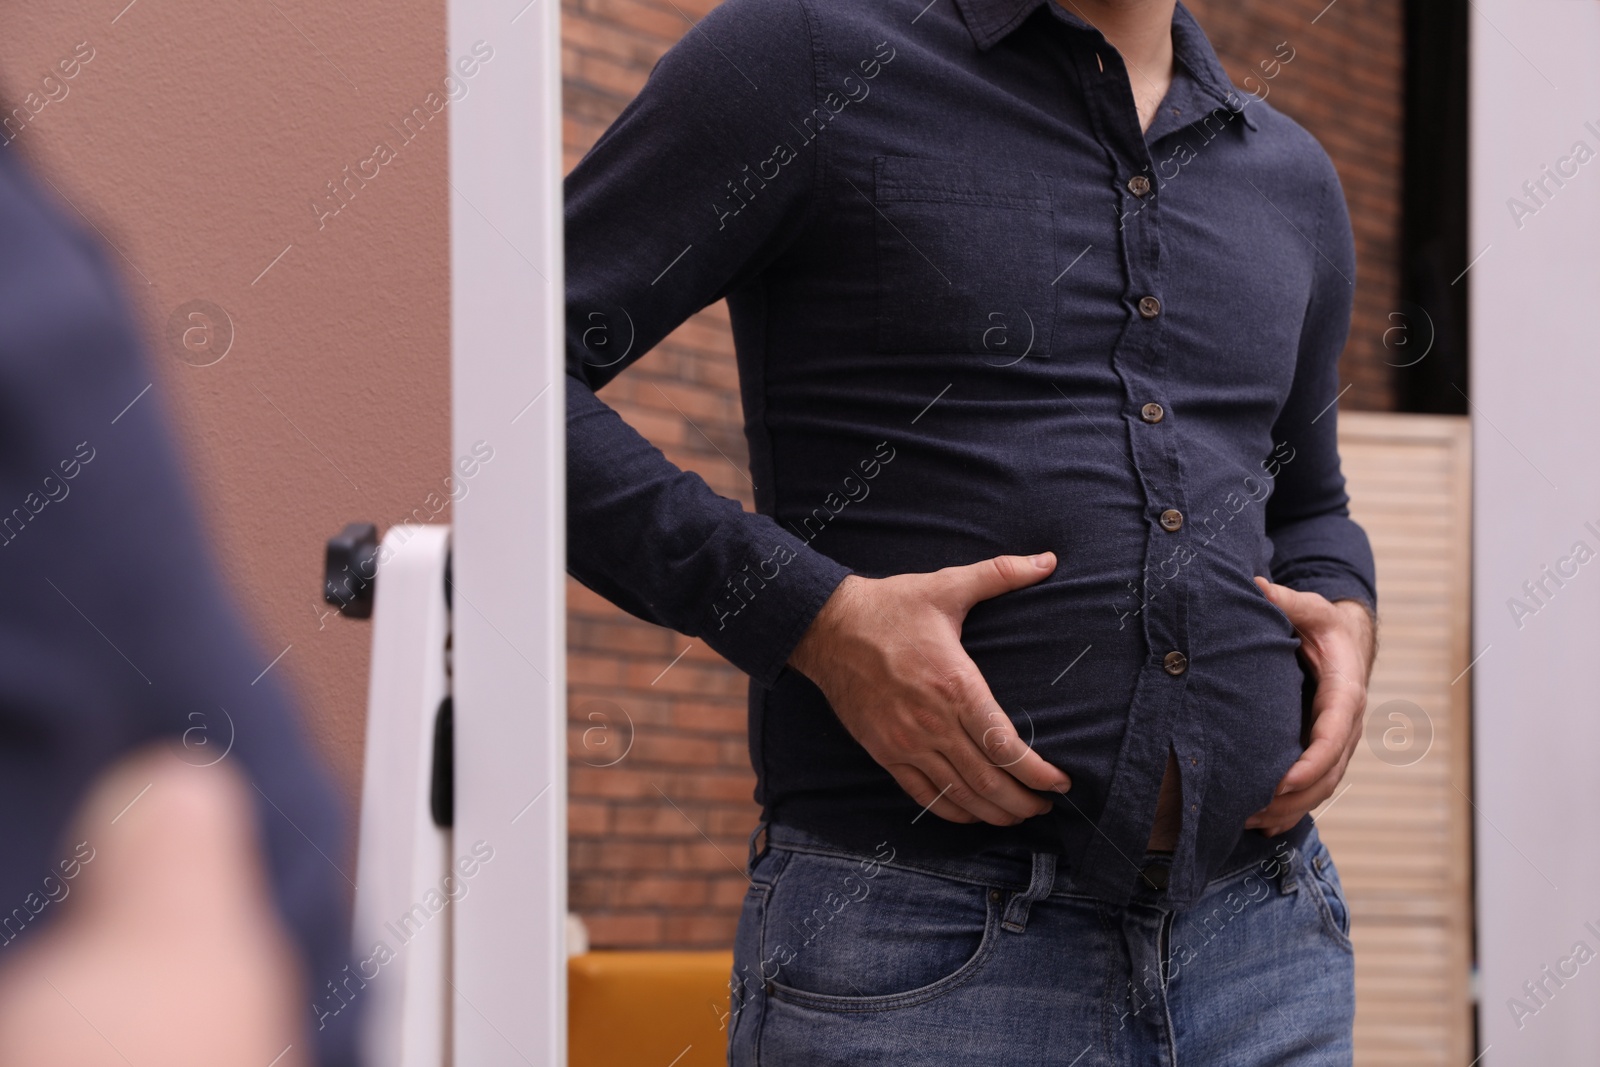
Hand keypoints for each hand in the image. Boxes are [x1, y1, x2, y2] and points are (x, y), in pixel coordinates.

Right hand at [787, 553, 1072, 825]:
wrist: (826, 627)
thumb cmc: (890, 606)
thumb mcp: (947, 586)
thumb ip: (1001, 574)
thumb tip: (1048, 560)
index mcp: (956, 685)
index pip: (1005, 745)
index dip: (1037, 773)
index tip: (1061, 783)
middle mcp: (932, 722)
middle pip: (987, 781)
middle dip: (1023, 802)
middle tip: (1045, 808)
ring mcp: (906, 743)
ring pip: (958, 795)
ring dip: (994, 813)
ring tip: (1019, 816)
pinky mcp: (884, 753)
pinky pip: (923, 796)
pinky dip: (953, 812)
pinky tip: (973, 815)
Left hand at [1245, 578, 1376, 835]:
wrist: (1345, 638)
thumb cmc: (1323, 623)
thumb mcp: (1310, 608)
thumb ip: (1287, 600)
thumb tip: (1257, 586)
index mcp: (1345, 691)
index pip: (1333, 735)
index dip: (1310, 762)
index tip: (1282, 782)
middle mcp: (1346, 722)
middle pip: (1329, 773)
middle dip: (1294, 798)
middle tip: (1252, 812)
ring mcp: (1337, 740)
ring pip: (1323, 786)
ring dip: (1290, 809)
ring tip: (1249, 824)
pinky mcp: (1322, 748)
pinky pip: (1314, 785)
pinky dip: (1292, 807)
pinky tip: (1262, 825)